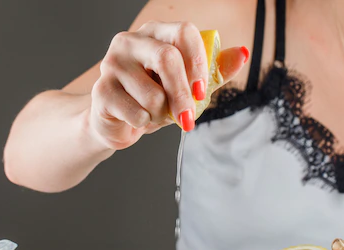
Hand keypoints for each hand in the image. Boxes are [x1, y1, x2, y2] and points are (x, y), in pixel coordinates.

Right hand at [88, 21, 248, 149]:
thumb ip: (216, 70)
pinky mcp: (101, 90)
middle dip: (183, 95)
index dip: (198, 62)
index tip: (203, 91)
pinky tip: (137, 118)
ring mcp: (111, 63)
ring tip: (154, 113)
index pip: (184, 32)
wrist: (120, 121)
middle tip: (187, 118)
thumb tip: (242, 53)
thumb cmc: (157, 97)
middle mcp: (130, 41)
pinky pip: (136, 113)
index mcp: (156, 33)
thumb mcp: (191, 84)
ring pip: (152, 93)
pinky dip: (144, 123)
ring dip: (161, 114)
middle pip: (167, 58)